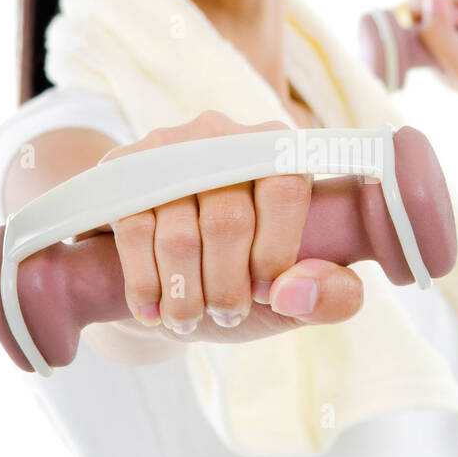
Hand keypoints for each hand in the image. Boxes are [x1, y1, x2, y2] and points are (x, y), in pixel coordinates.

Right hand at [95, 111, 364, 342]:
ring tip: (189, 321)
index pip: (284, 190)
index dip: (275, 252)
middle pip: (228, 220)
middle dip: (226, 286)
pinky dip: (146, 284)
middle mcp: (226, 136)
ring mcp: (170, 147)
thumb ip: (333, 296)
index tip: (266, 293)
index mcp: (280, 151)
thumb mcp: (298, 292)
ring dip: (184, 295)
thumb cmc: (246, 277)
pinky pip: (134, 232)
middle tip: (225, 316)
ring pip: (178, 234)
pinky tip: (153, 309)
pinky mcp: (123, 169)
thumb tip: (298, 291)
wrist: (168, 274)